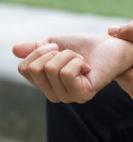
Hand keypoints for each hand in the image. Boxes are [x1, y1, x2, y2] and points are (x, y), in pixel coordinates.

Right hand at [13, 34, 132, 102]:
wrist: (109, 46)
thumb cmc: (83, 46)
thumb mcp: (54, 44)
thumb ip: (35, 49)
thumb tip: (15, 50)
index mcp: (46, 84)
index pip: (25, 69)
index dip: (39, 51)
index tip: (57, 48)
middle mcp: (55, 95)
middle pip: (36, 69)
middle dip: (54, 53)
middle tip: (72, 54)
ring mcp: (69, 97)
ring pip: (52, 69)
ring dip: (69, 56)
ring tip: (82, 60)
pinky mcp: (82, 95)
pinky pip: (67, 73)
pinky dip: (77, 62)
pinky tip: (88, 66)